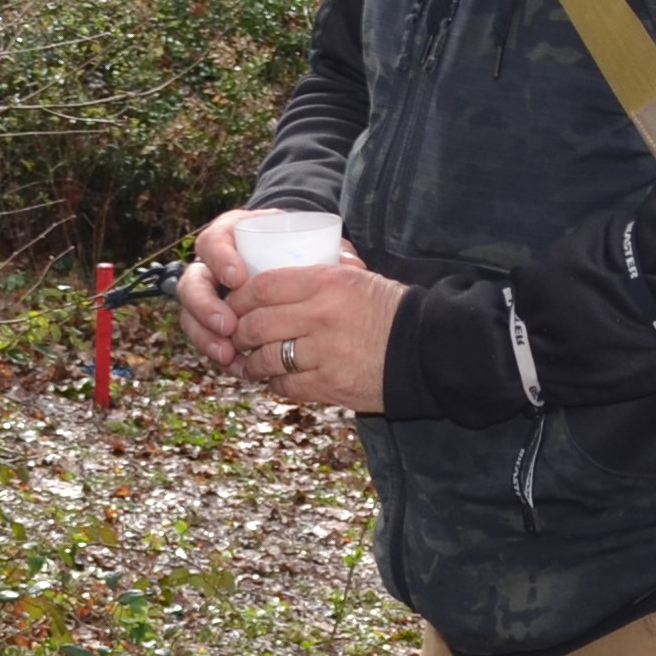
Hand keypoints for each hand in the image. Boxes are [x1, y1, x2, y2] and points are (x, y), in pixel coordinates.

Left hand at [232, 252, 395, 413]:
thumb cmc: (389, 308)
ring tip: (250, 362)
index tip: (233, 303)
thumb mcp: (356, 277)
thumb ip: (317, 274)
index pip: (263, 286)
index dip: (238, 297)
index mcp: (326, 282)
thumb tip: (277, 272)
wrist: (423, 348)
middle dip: (238, 332)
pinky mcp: (328, 384)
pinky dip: (274, 383)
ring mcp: (323, 352)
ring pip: (265, 358)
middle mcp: (320, 316)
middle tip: (235, 335)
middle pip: (256, 323)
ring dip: (251, 362)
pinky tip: (275, 379)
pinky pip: (285, 384)